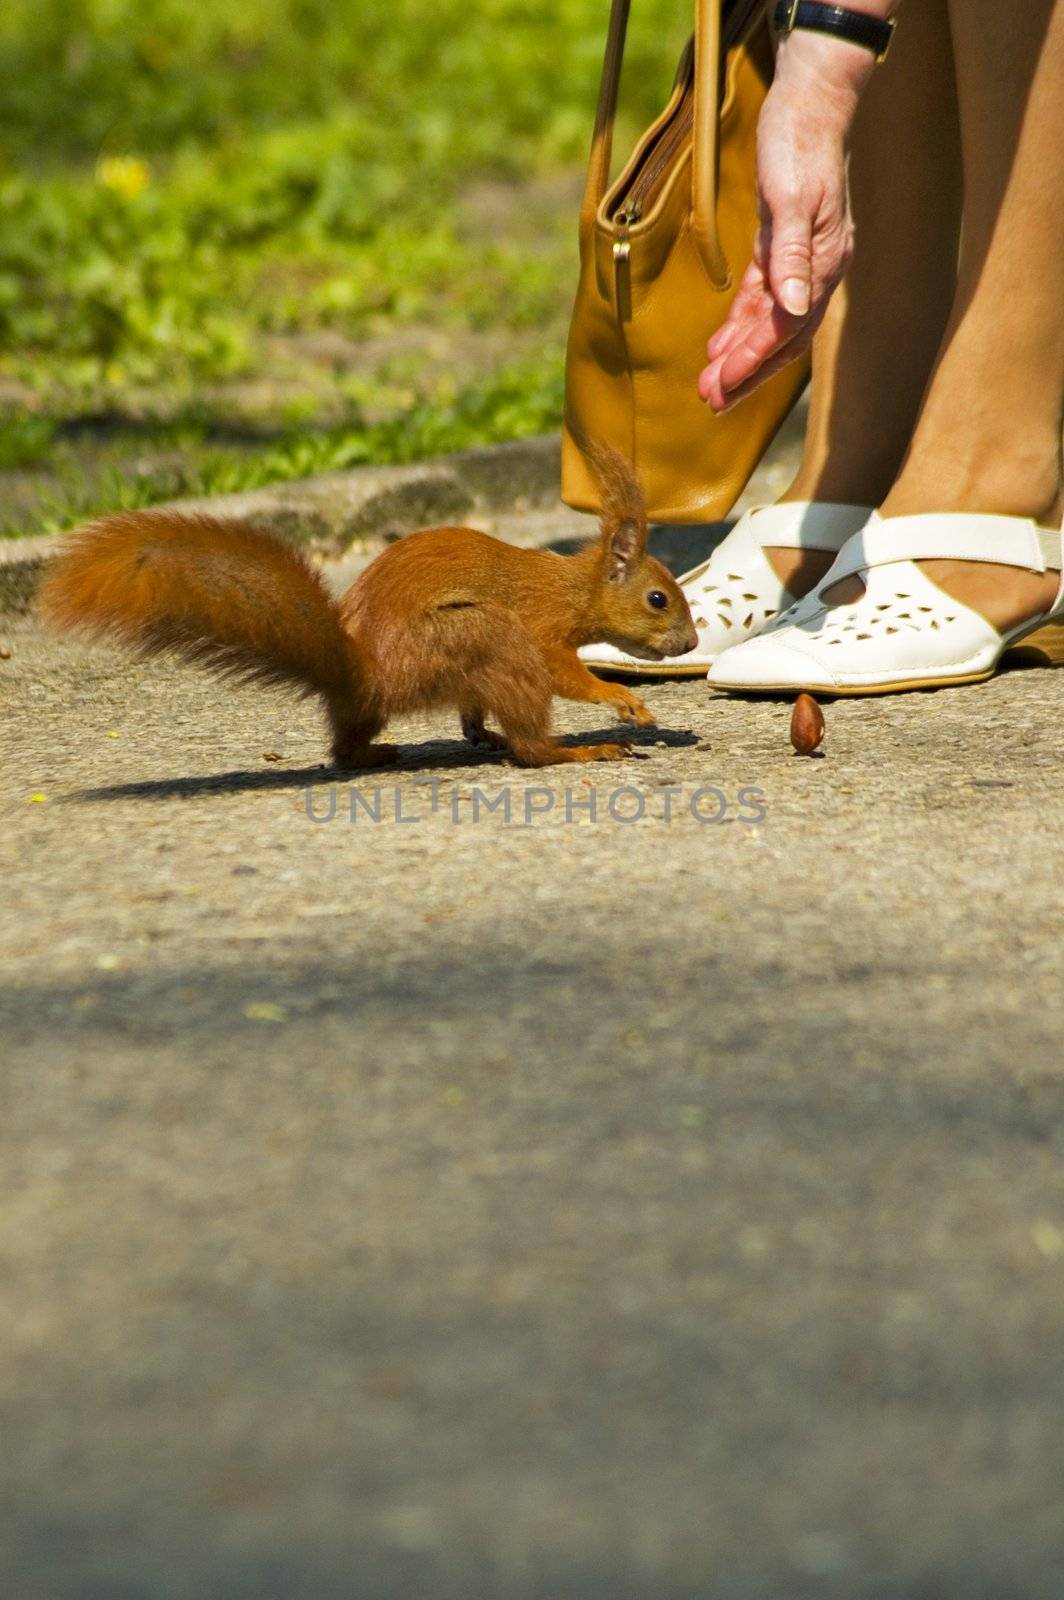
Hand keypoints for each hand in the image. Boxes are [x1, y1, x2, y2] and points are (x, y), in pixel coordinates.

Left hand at [699, 34, 871, 412]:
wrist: (809, 101)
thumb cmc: (799, 142)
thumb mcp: (793, 197)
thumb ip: (794, 255)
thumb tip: (797, 309)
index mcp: (826, 263)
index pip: (788, 327)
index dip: (755, 359)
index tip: (723, 385)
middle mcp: (818, 271)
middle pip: (783, 339)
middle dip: (748, 373)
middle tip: (711, 403)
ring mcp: (802, 263)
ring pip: (771, 326)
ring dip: (741, 358)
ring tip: (710, 387)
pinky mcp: (781, 248)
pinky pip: (762, 301)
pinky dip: (740, 326)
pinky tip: (718, 348)